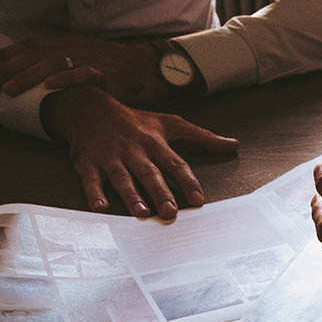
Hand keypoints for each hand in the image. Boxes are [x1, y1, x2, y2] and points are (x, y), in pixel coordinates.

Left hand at [0, 35, 166, 105]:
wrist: (146, 69)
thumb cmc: (112, 69)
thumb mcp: (81, 60)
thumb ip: (59, 65)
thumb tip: (31, 77)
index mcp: (66, 43)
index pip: (29, 45)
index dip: (6, 54)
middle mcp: (73, 48)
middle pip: (33, 55)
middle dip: (7, 68)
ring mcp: (88, 60)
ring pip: (51, 63)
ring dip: (27, 75)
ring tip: (9, 88)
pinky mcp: (105, 74)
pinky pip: (82, 74)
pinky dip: (64, 78)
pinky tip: (48, 86)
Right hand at [41, 86, 238, 218]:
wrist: (90, 108)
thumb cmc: (136, 121)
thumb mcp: (170, 123)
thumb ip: (202, 137)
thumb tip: (234, 144)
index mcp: (154, 142)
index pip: (175, 164)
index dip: (187, 182)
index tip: (198, 200)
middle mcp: (134, 150)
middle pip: (149, 173)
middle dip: (161, 192)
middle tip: (171, 212)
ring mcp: (110, 157)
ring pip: (122, 178)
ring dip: (131, 196)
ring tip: (141, 213)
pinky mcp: (88, 164)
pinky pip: (91, 180)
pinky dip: (95, 194)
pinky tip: (100, 208)